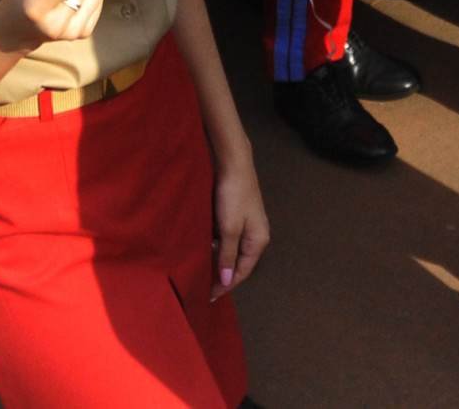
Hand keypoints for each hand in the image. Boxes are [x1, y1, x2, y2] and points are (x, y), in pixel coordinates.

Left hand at [211, 150, 270, 297]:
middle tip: (202, 286)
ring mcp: (247, 224)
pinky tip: (203, 247)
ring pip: (231, 249)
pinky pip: (227, 237)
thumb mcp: (229, 228)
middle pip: (238, 262)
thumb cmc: (233, 195)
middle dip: (222, 274)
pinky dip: (216, 245)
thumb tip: (225, 279)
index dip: (225, 284)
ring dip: (218, 259)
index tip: (208, 296)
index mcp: (258, 241)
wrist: (233, 162)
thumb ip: (227, 254)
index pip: (242, 271)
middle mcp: (255, 235)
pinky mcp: (237, 214)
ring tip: (200, 269)